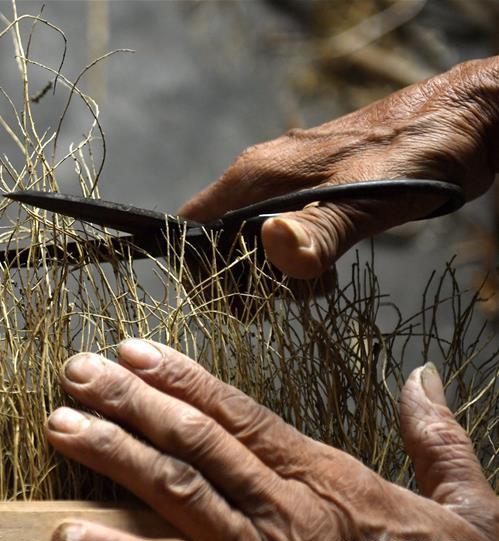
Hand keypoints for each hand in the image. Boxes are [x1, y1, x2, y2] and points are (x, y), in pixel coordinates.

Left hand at [46, 339, 498, 540]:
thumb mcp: (468, 513)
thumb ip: (438, 441)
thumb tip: (421, 379)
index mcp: (328, 480)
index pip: (239, 413)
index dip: (182, 378)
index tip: (134, 351)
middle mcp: (285, 511)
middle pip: (192, 441)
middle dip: (128, 402)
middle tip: (74, 373)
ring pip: (174, 495)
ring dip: (111, 457)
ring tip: (60, 428)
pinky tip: (69, 537)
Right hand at [178, 56, 498, 278]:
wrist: (463, 120)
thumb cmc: (414, 158)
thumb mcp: (366, 202)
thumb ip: (318, 231)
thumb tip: (272, 248)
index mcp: (257, 174)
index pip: (192, 223)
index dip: (198, 266)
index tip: (231, 300)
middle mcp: (262, 173)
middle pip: (220, 237)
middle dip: (241, 278)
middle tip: (278, 303)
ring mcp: (287, 179)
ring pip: (253, 238)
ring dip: (274, 272)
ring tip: (315, 286)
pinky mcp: (313, 188)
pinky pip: (283, 230)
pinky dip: (297, 257)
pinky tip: (329, 268)